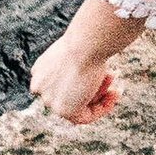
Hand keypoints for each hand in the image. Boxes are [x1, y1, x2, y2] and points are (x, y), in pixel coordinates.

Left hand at [30, 0, 141, 128]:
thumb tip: (92, 65)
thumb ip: (80, 60)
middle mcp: (40, 86)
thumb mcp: (80, 46)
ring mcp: (50, 100)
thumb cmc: (87, 37)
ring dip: (100, 94)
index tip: (100, 70)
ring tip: (112, 76)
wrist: (86, 43)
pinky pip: (86, 117)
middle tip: (111, 73)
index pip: (60, 85)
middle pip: (70, 95)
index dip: (83, 78)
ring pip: (78, 106)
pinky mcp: (64, 110)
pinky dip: (103, 107)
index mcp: (40, 70)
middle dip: (94, 86)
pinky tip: (115, 92)